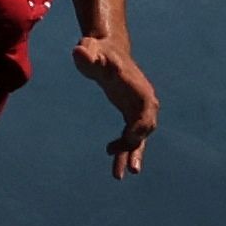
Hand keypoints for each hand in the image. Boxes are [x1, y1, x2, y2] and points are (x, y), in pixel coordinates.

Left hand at [77, 31, 158, 174]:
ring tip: (118, 176)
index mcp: (139, 88)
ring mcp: (138, 109)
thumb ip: (87, 53)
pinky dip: (122, 147)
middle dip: (137, 150)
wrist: (105, 49)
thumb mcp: (91, 50)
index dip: (140, 128)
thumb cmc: (98, 50)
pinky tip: (109, 155)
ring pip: (138, 138)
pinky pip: (130, 136)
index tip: (129, 141)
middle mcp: (144, 101)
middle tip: (131, 170)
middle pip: (144, 130)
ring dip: (129, 156)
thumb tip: (79, 51)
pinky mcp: (131, 114)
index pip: (146, 112)